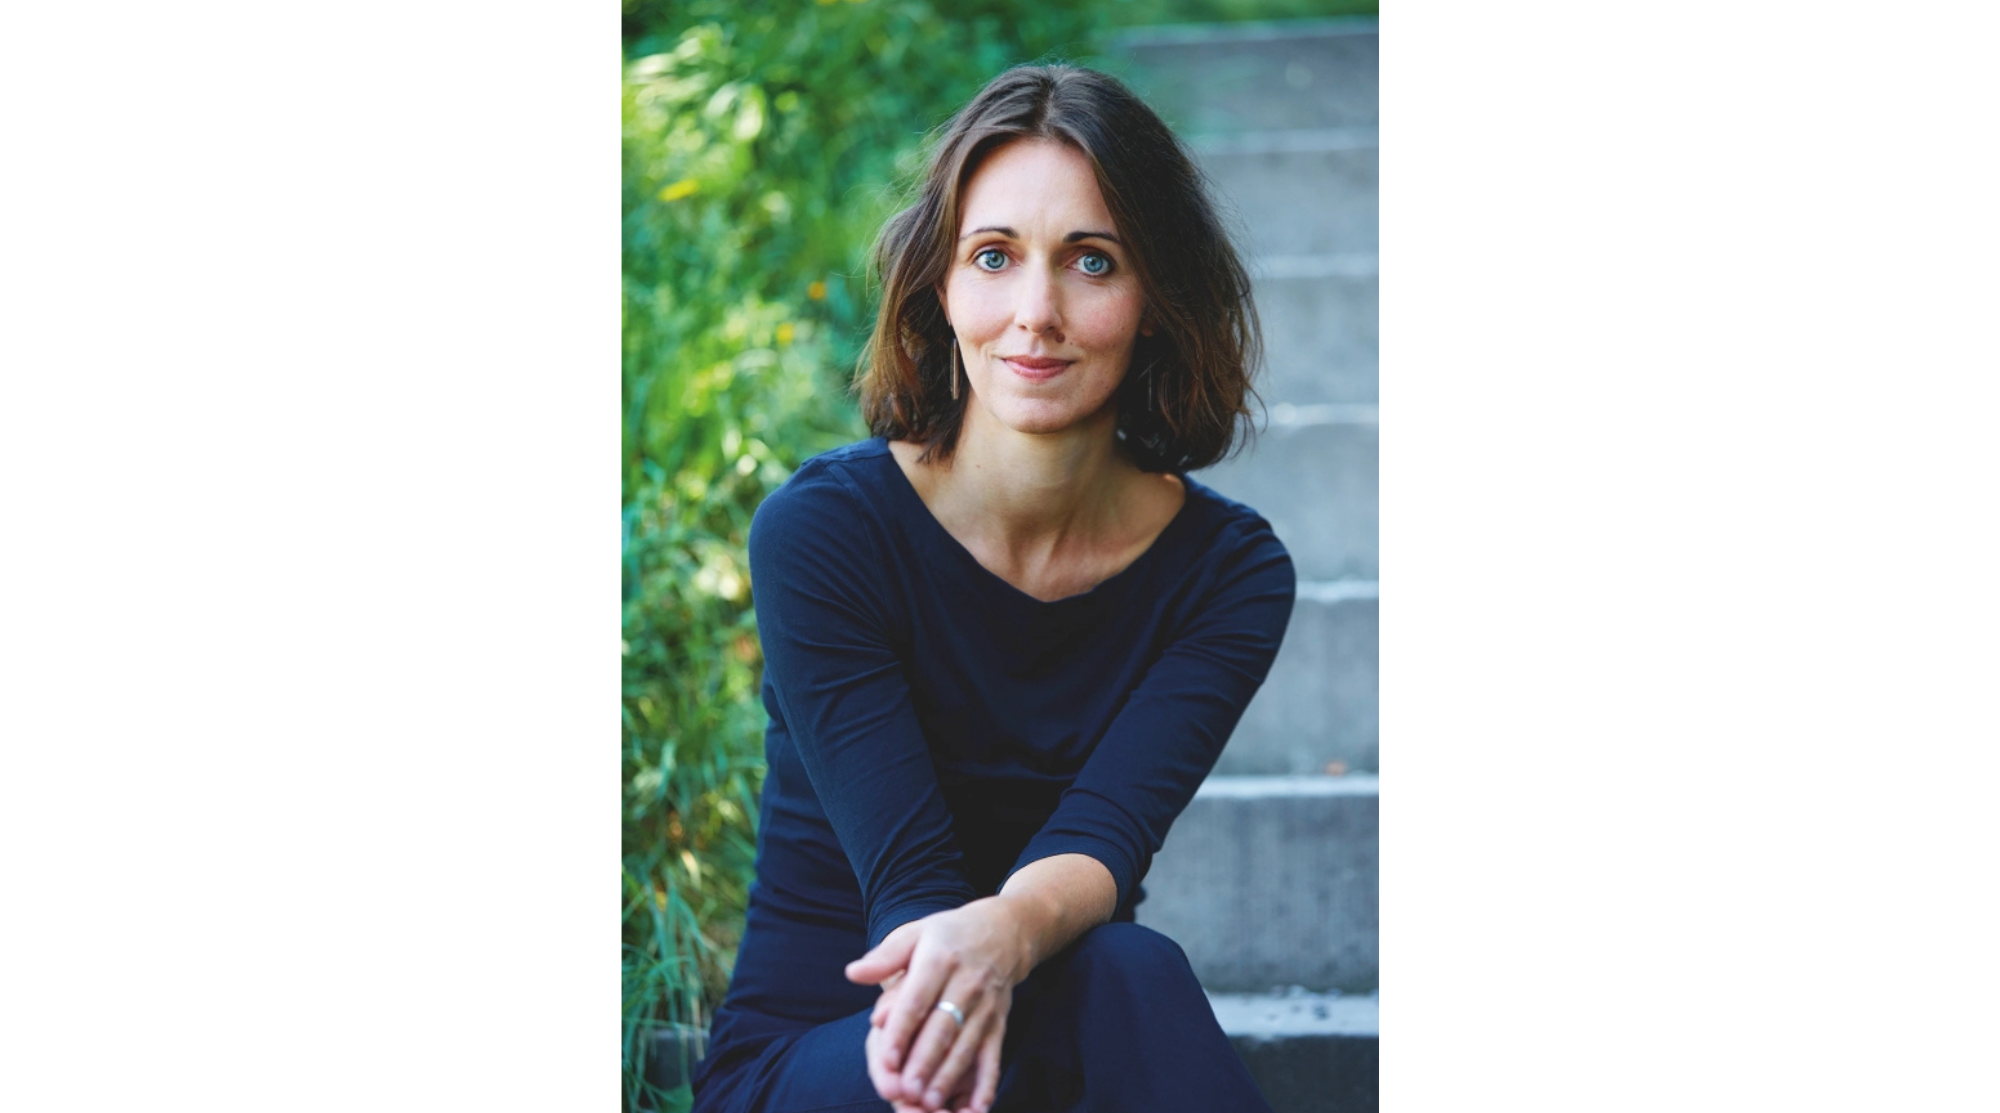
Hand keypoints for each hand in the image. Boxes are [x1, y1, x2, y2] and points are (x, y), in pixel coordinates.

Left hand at [845, 899, 1030, 1112]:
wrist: (1004, 931)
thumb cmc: (948, 935)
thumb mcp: (915, 933)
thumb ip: (884, 957)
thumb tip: (853, 973)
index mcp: (939, 960)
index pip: (917, 1000)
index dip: (901, 1031)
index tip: (885, 1059)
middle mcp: (966, 983)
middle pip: (943, 1028)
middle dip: (924, 1062)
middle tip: (907, 1092)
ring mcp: (985, 1005)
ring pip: (966, 1046)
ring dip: (949, 1076)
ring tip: (930, 1103)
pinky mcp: (999, 1021)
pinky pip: (993, 1055)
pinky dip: (987, 1083)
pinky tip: (977, 1107)